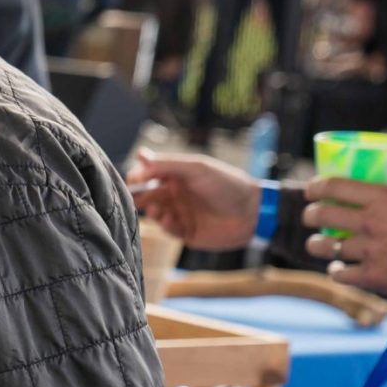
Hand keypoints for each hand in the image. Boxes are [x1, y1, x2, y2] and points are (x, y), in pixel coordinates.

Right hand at [126, 148, 261, 250]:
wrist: (253, 213)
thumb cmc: (227, 185)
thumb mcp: (197, 169)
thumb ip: (167, 164)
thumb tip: (140, 155)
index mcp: (177, 175)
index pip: (147, 174)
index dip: (137, 177)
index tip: (134, 181)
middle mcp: (175, 193)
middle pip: (146, 194)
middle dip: (138, 196)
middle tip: (137, 199)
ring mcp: (179, 212)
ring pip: (153, 213)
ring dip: (151, 211)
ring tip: (157, 210)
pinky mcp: (185, 231)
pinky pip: (166, 229)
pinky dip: (164, 224)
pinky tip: (170, 220)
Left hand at [301, 178, 386, 300]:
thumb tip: (360, 187)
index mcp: (384, 197)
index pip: (333, 185)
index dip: (316, 187)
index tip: (312, 191)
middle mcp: (372, 222)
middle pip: (320, 215)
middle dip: (310, 215)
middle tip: (312, 217)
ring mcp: (371, 250)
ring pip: (323, 246)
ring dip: (318, 245)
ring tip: (321, 244)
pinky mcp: (374, 276)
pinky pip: (338, 273)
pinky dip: (337, 271)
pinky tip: (340, 268)